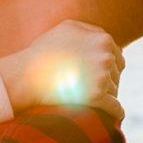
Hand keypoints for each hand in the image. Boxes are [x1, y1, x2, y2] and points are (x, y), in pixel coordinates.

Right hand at [0, 19, 124, 120]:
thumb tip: (108, 40)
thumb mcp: (66, 27)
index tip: (92, 74)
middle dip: (106, 80)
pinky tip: (113, 115)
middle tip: (88, 86)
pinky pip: (116, 108)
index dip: (105, 66)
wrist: (25, 75)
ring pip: (114, 90)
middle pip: (117, 74)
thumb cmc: (43, 51)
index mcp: (103, 39)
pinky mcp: (97, 96)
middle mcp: (106, 56)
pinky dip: (115, 112)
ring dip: (105, 95)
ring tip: (86, 97)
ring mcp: (102, 76)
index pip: (117, 57)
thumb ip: (91, 29)